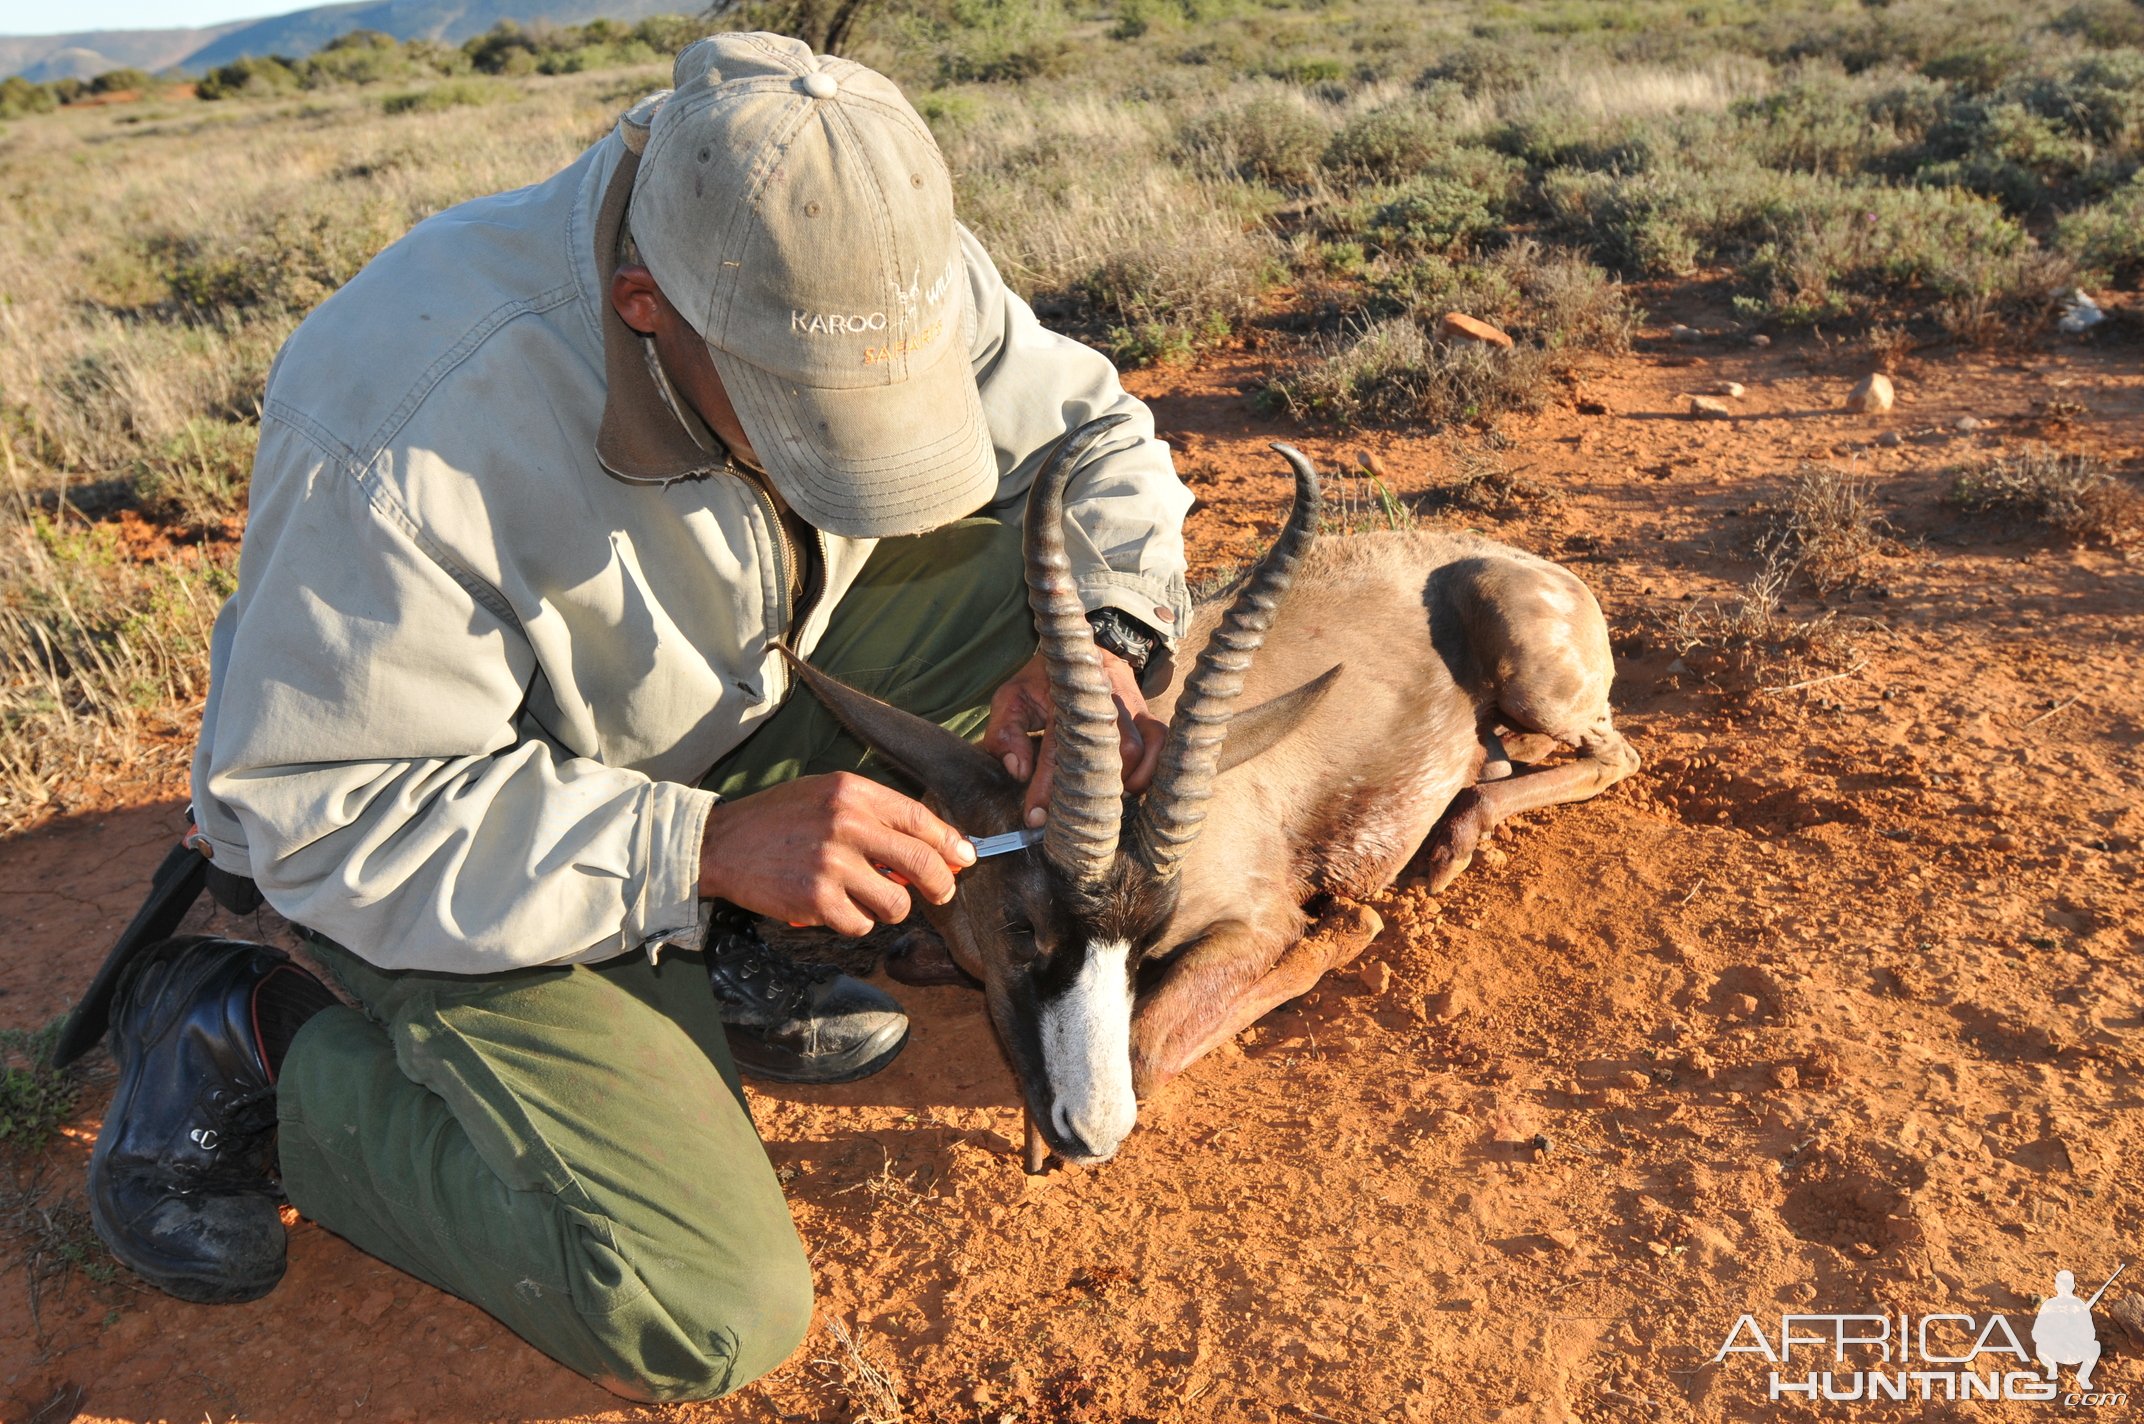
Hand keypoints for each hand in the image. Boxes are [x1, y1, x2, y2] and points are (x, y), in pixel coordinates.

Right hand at [699, 772, 976, 936]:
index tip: (965, 858)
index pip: (920, 819)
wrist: (722, 843)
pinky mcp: (816, 899)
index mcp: (853, 792)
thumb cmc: (779, 819)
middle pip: (921, 862)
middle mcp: (846, 824)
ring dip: (890, 908)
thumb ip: (875, 816)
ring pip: (896, 902)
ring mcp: (832, 863)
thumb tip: (931, 848)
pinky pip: (861, 924)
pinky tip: (836, 909)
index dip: (951, 843)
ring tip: (868, 900)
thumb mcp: (827, 796)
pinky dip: (855, 923)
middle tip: (940, 894)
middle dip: (941, 885)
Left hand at [981, 646, 1166, 826]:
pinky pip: (1161, 746)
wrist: (1083, 648)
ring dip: (1117, 784)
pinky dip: (1150, 772)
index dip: (1046, 787)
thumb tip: (1018, 771)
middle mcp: (1103, 697)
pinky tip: (1129, 786)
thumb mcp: (1012, 697)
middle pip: (1103, 753)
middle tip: (1070, 820)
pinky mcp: (1148, 712)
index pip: (1056, 748)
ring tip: (1097, 801)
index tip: (1035, 818)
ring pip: (1136, 753)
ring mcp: (1131, 704)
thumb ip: (1004, 732)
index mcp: (1064, 693)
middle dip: (1086, 793)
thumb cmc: (1043, 681)